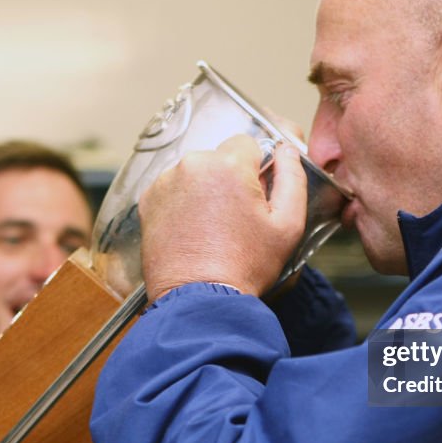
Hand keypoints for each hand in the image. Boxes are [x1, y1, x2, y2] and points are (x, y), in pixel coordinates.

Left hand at [139, 135, 307, 300]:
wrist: (199, 300)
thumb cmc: (244, 267)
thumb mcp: (288, 225)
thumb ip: (293, 178)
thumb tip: (287, 151)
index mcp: (227, 165)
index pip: (247, 142)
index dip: (257, 168)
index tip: (257, 194)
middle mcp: (191, 166)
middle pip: (219, 158)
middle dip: (230, 180)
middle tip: (237, 218)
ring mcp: (165, 183)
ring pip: (195, 173)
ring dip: (205, 190)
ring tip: (213, 228)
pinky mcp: (148, 201)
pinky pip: (173, 189)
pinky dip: (183, 203)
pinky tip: (194, 230)